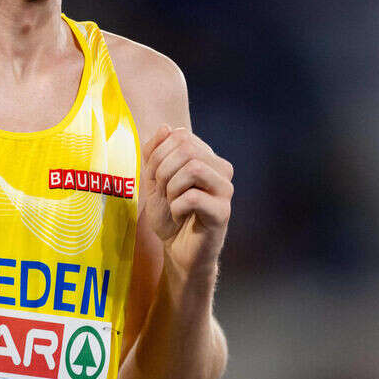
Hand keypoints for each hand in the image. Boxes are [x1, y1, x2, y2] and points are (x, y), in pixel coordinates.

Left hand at [143, 125, 233, 273]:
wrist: (178, 250)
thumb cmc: (169, 214)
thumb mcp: (153, 180)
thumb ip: (155, 152)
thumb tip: (166, 127)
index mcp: (206, 157)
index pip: (181, 135)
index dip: (159, 154)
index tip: (156, 178)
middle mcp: (221, 169)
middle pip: (187, 149)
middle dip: (163, 170)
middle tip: (163, 192)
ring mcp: (225, 190)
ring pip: (193, 168)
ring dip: (171, 188)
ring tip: (173, 203)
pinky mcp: (223, 212)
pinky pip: (193, 197)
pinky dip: (176, 207)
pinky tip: (180, 216)